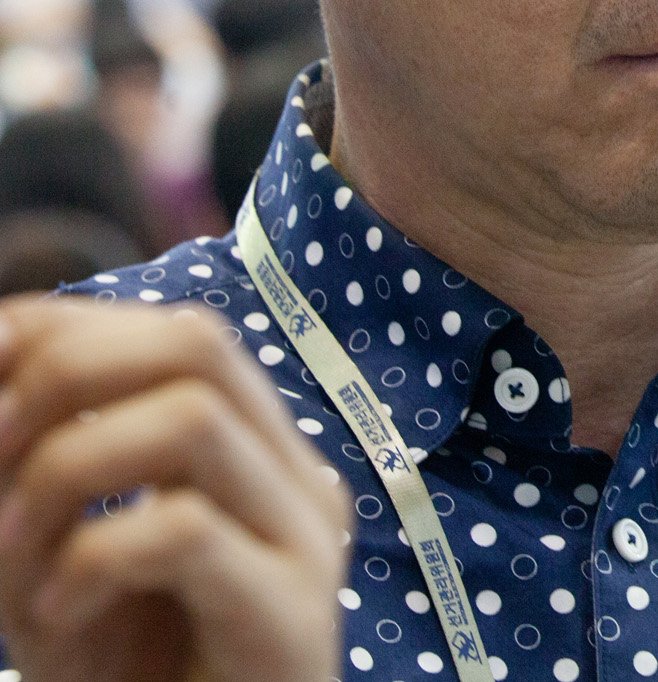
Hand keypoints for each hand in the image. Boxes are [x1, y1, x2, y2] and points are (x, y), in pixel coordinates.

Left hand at [0, 298, 351, 681]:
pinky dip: (88, 562)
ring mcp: (309, 540)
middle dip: (65, 378)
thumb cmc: (125, 678)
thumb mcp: (56, 557)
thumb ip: (42, 464)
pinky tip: (58, 623)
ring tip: (12, 555)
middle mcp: (300, 477)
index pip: (175, 330)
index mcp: (260, 453)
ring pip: (191, 419)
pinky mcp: (295, 612)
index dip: (62, 332)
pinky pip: (180, 532)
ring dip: (65, 472)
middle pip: (199, 342)